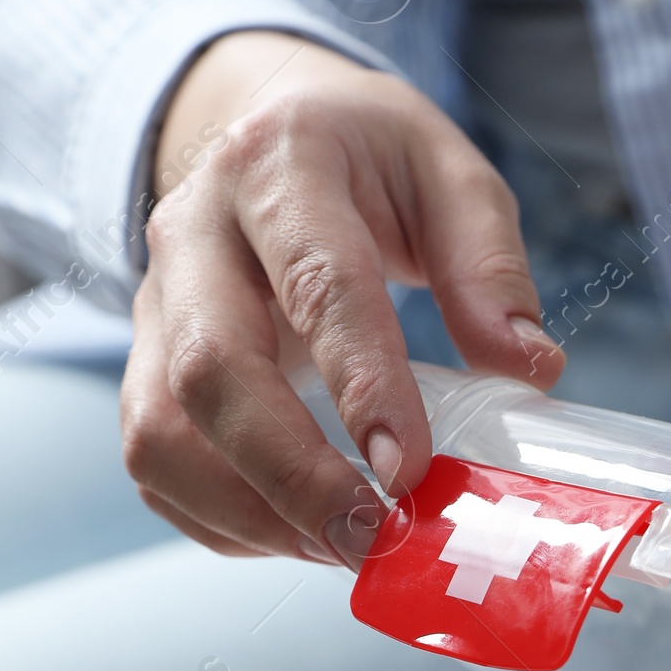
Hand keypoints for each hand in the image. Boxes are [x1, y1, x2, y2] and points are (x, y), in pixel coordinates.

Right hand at [120, 30, 563, 566]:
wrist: (261, 124)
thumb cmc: (363, 156)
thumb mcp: (446, 171)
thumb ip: (489, 264)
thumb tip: (528, 366)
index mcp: (277, 163)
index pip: (317, 285)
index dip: (363, 385)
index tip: (408, 469)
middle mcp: (191, 232)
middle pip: (211, 370)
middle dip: (292, 474)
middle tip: (372, 537)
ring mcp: (152, 305)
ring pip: (162, 431)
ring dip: (251, 510)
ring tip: (342, 547)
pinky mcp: (143, 366)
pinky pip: (155, 465)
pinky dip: (223, 520)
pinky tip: (297, 534)